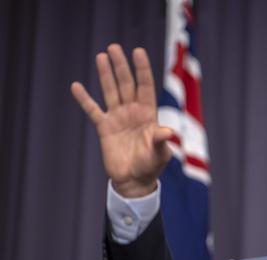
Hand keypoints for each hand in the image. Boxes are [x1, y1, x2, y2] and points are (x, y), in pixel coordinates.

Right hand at [71, 44, 172, 196]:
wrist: (134, 181)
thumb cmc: (151, 166)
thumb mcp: (159, 154)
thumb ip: (161, 141)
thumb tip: (167, 132)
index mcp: (148, 114)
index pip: (145, 87)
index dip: (142, 70)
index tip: (138, 51)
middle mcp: (133, 112)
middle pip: (127, 84)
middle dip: (121, 67)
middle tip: (114, 48)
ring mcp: (118, 118)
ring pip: (111, 91)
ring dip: (106, 75)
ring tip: (101, 56)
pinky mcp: (104, 128)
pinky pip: (93, 110)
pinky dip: (85, 99)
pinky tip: (76, 86)